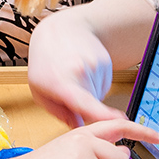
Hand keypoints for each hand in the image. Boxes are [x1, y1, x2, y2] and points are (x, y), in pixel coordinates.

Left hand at [27, 13, 125, 127]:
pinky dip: (94, 83)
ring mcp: (96, 66)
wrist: (61, 30)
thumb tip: (79, 128)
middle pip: (92, 107)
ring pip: (99, 96)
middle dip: (82, 106)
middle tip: (65, 88)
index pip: (85, 103)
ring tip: (73, 75)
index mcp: (62, 82)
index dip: (102, 114)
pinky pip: (104, 86)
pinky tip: (83, 71)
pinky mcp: (106, 62)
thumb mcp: (39, 90)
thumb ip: (59, 113)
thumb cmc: (46, 61)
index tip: (119, 120)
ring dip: (89, 92)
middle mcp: (81, 73)